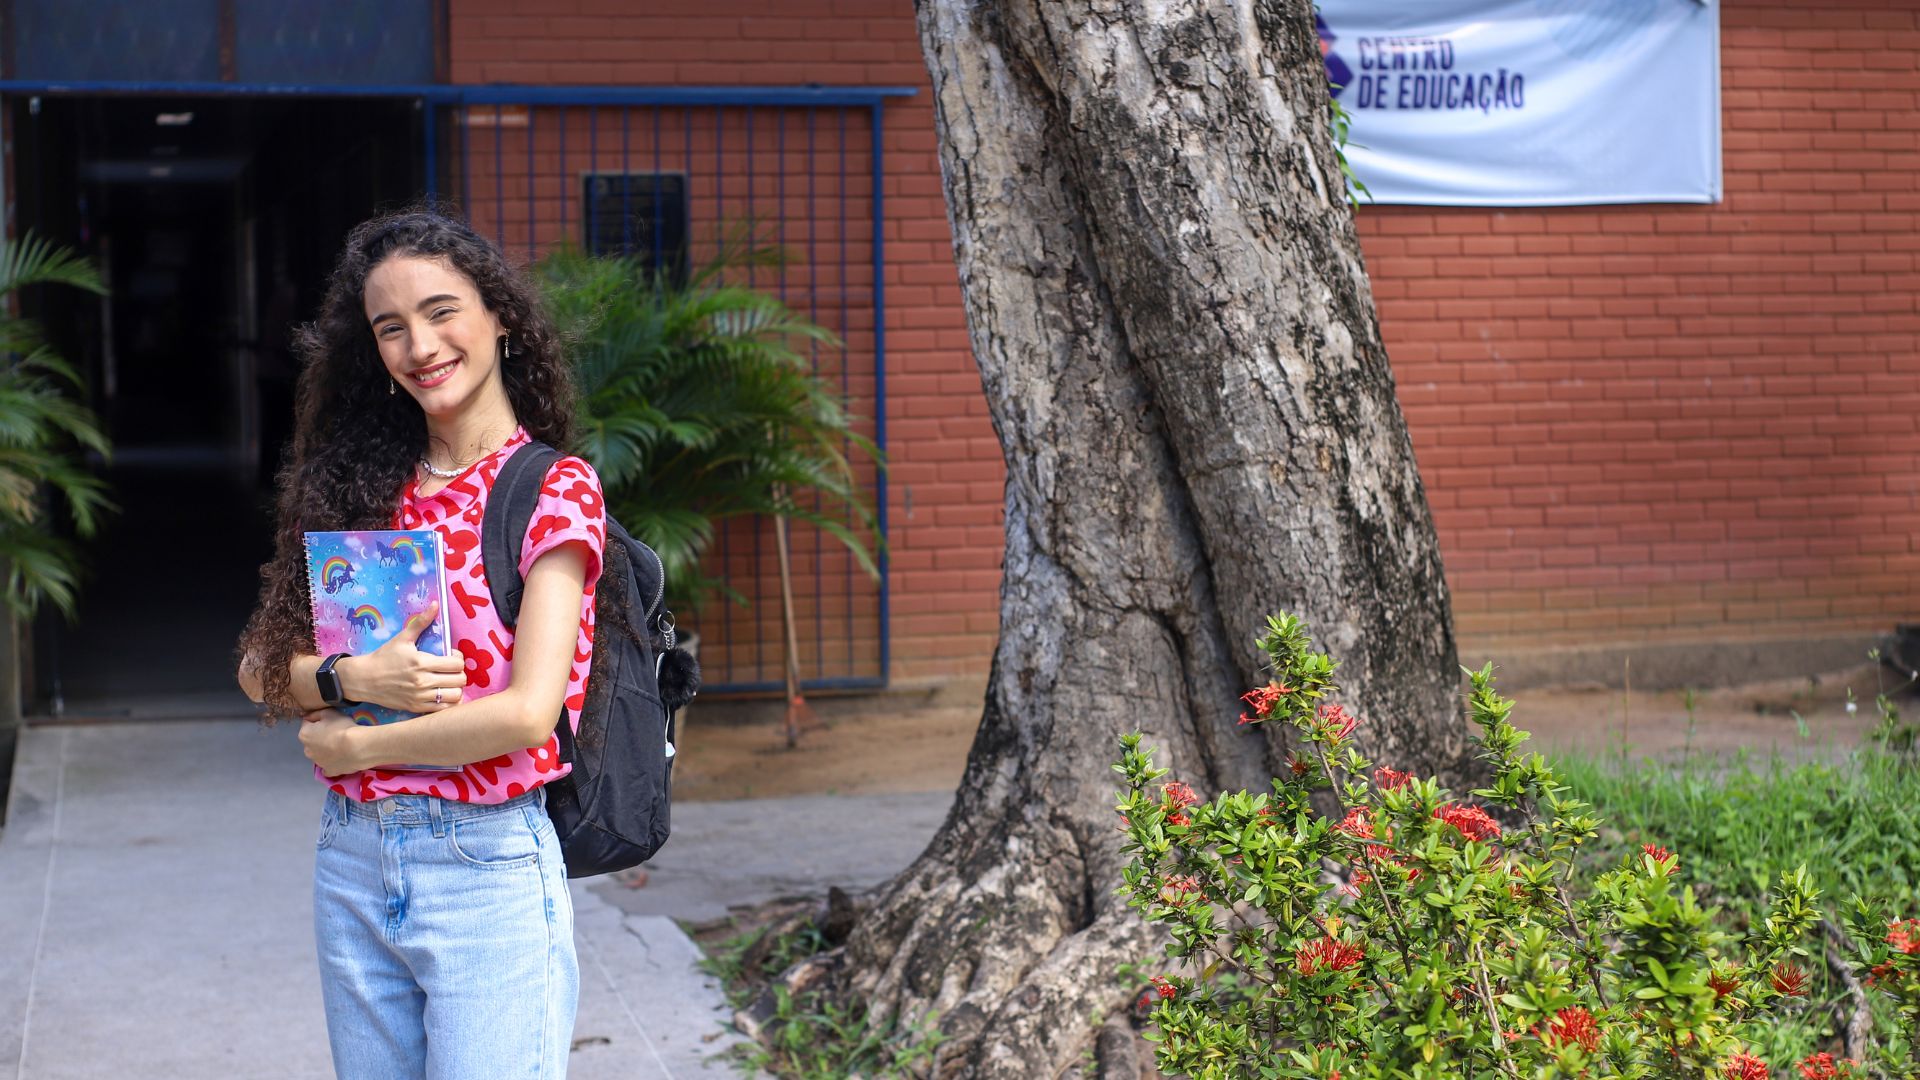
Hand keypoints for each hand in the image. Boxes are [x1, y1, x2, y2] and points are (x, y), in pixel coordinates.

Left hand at [300, 709, 365, 776]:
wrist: (357, 747)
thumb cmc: (342, 727)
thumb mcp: (329, 712)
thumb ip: (316, 714)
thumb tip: (311, 717)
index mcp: (304, 735)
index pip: (307, 724)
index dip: (318, 721)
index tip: (329, 720)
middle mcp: (307, 750)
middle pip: (312, 741)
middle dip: (320, 737)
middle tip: (336, 733)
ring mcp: (318, 763)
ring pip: (319, 754)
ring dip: (326, 750)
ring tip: (342, 746)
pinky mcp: (329, 771)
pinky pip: (328, 767)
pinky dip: (332, 763)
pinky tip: (340, 759)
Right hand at [337, 602, 465, 712]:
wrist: (364, 679)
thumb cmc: (384, 657)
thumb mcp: (402, 638)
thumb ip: (421, 622)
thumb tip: (436, 604)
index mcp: (422, 662)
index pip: (456, 664)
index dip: (458, 659)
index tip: (451, 657)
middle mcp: (423, 681)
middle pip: (459, 680)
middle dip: (459, 674)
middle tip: (451, 671)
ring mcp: (420, 697)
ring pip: (454, 696)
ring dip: (455, 689)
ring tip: (448, 683)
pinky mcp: (416, 708)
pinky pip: (442, 710)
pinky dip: (447, 703)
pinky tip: (442, 695)